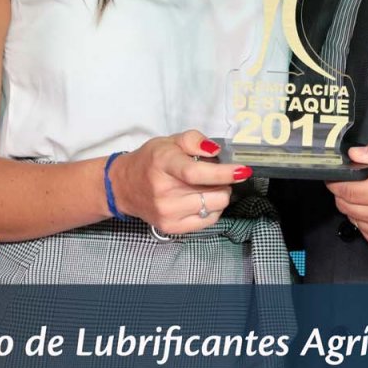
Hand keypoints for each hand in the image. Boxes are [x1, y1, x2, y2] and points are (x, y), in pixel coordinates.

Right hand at [109, 131, 251, 233]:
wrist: (124, 186)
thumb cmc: (150, 161)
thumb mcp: (169, 141)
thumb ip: (193, 140)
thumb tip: (215, 151)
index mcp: (164, 164)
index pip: (196, 173)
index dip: (223, 173)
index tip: (242, 170)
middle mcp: (164, 192)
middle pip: (212, 193)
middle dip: (223, 183)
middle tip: (215, 175)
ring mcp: (167, 213)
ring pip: (215, 207)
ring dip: (219, 195)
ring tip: (206, 187)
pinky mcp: (171, 228)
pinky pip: (208, 221)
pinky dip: (212, 209)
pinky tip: (202, 199)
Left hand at [326, 140, 367, 260]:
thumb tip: (356, 153)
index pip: (348, 188)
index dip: (337, 179)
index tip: (336, 173)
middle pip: (346, 205)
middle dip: (343, 191)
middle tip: (353, 182)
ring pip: (353, 219)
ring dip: (355, 206)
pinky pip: (365, 233)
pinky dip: (366, 221)